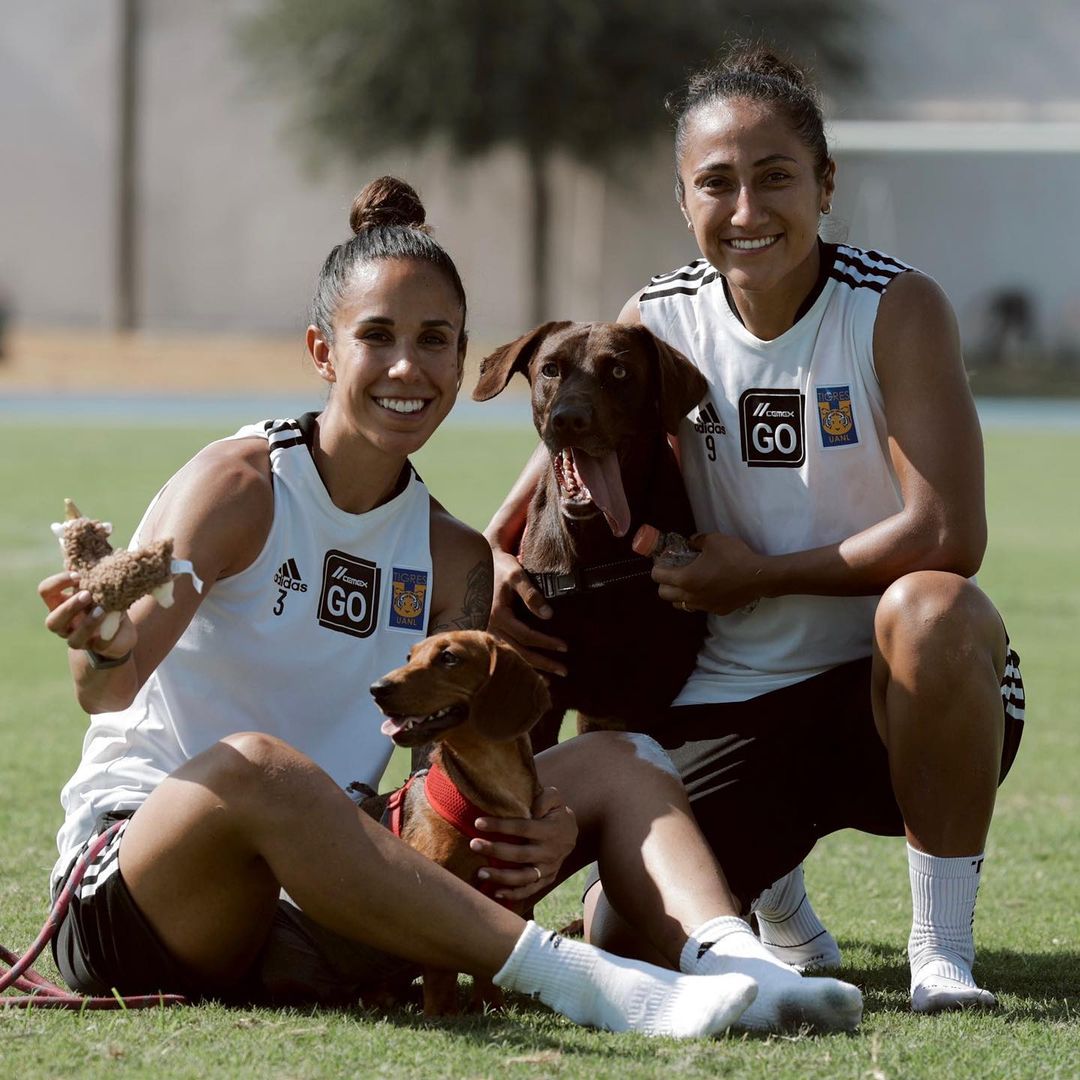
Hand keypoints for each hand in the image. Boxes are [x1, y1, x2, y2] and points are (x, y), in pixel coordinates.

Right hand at [38, 571, 136, 657]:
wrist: (119, 628)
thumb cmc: (103, 600)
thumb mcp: (96, 585)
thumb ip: (90, 571)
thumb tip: (92, 541)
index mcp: (59, 604)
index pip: (46, 591)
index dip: (58, 582)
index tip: (79, 575)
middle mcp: (64, 624)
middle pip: (53, 620)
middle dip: (69, 607)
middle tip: (87, 594)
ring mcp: (79, 639)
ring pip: (73, 639)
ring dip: (87, 623)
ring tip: (102, 610)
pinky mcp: (98, 648)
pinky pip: (100, 645)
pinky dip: (108, 635)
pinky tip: (115, 625)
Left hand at [469, 786, 577, 901]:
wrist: (572, 833)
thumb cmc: (555, 812)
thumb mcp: (554, 798)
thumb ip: (544, 798)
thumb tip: (530, 808)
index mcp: (551, 830)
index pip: (522, 828)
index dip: (500, 826)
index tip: (478, 823)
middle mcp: (550, 851)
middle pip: (520, 854)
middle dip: (495, 850)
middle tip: (473, 845)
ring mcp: (549, 868)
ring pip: (524, 877)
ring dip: (501, 876)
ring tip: (480, 872)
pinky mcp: (547, 879)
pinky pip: (530, 890)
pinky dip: (513, 894)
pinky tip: (495, 892)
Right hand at [488, 548, 567, 676]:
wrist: (478, 565)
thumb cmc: (500, 568)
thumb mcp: (516, 574)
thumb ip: (531, 594)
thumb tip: (548, 614)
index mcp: (498, 614)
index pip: (526, 636)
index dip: (547, 643)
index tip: (565, 647)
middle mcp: (489, 627)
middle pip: (518, 652)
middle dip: (543, 663)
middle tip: (565, 671)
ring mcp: (486, 632)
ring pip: (509, 656)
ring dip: (530, 669)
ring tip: (549, 681)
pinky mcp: (486, 633)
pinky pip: (503, 653)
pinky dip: (517, 664)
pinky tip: (530, 672)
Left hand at [652, 531, 766, 614]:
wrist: (758, 577)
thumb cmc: (733, 557)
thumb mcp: (713, 540)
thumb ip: (697, 540)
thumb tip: (691, 542)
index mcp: (685, 579)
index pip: (659, 577)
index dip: (658, 567)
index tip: (663, 561)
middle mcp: (690, 596)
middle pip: (664, 594)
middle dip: (664, 583)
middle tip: (673, 572)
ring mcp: (703, 606)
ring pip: (680, 604)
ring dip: (678, 594)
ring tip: (688, 582)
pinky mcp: (717, 611)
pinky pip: (699, 607)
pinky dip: (697, 599)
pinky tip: (708, 589)